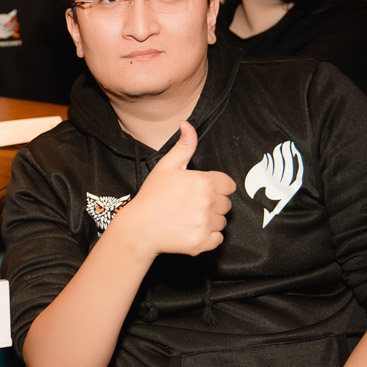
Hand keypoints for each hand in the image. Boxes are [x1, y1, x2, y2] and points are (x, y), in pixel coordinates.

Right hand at [112, 122, 234, 259]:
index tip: (199, 191)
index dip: (216, 187)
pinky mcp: (203, 242)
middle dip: (212, 204)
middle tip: (190, 206)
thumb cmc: (151, 197)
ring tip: (188, 218)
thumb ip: (183, 145)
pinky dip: (207, 237)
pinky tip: (190, 231)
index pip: (228, 185)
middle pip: (226, 204)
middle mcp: (207, 202)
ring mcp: (205, 223)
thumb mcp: (166, 166)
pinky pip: (218, 239)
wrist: (138, 228)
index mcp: (203, 181)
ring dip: (210, 221)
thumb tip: (186, 124)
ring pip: (222, 221)